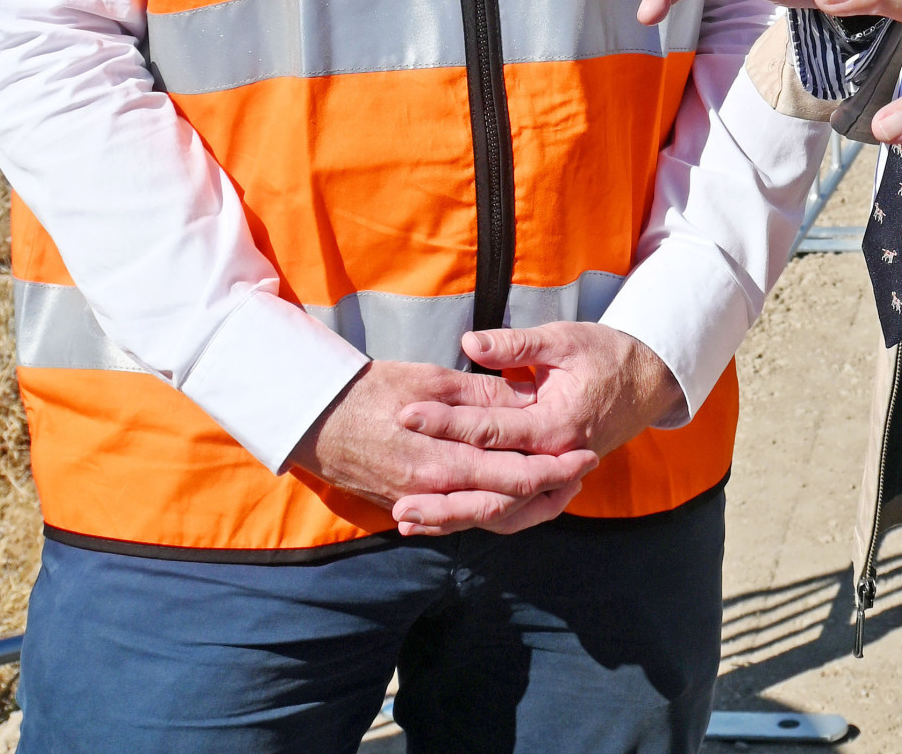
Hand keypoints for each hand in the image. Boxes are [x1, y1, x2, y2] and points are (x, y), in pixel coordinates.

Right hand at [289, 360, 596, 534]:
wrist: (315, 418)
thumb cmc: (373, 391)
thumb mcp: (432, 382)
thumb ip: (481, 398)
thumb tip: (525, 404)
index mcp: (443, 462)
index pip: (514, 477)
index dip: (555, 469)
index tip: (586, 455)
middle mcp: (434, 494)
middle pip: (506, 507)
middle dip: (550, 492)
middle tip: (582, 473)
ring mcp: (419, 504)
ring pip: (484, 519)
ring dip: (525, 507)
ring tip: (558, 487)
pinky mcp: (408, 506)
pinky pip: (458, 519)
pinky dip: (489, 513)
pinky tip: (512, 501)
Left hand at [391, 324, 684, 533]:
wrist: (648, 382)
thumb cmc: (605, 355)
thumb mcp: (564, 339)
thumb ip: (515, 345)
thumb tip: (469, 343)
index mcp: (556, 424)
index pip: (491, 430)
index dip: (447, 422)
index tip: (407, 414)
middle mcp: (554, 460)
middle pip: (490, 486)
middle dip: (441, 488)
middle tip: (395, 488)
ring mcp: (553, 478)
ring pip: (497, 509)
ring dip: (452, 515)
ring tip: (406, 515)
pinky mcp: (549, 484)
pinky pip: (508, 509)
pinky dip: (472, 515)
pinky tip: (437, 518)